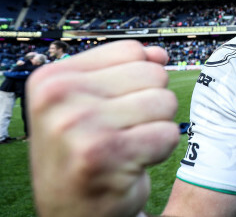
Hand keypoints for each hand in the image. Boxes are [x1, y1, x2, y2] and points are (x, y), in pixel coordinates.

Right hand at [28, 40, 179, 216]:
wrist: (73, 212)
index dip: (138, 78)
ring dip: (156, 127)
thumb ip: (126, 70)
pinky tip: (132, 162)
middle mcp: (58, 97)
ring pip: (165, 102)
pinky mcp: (106, 155)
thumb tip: (160, 54)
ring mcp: (79, 126)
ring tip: (128, 145)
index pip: (132, 50)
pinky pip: (167, 134)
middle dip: (151, 103)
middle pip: (154, 74)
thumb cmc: (86, 151)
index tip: (113, 107)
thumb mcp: (92, 103)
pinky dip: (159, 150)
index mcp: (52, 77)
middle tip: (123, 131)